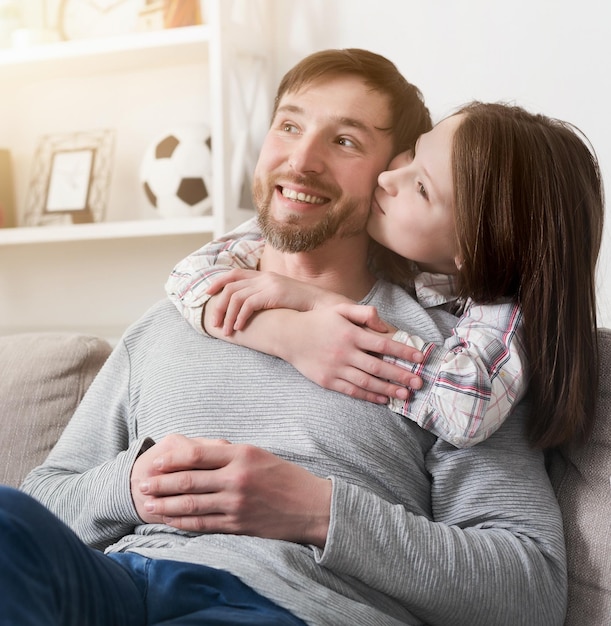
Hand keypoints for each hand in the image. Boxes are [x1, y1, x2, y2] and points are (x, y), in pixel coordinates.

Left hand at [130, 434, 331, 546]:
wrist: (311, 506)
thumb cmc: (283, 476)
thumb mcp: (257, 454)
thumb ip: (226, 452)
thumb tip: (192, 449)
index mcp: (242, 455)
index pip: (197, 454)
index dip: (171, 459)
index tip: (154, 461)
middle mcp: (237, 479)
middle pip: (189, 480)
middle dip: (161, 484)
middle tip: (142, 485)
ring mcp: (237, 504)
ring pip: (192, 505)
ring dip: (166, 505)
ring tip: (148, 505)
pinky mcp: (238, 525)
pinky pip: (203, 524)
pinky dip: (182, 523)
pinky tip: (169, 521)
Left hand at [205, 268, 347, 333]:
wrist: (323, 306)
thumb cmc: (303, 308)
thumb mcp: (281, 299)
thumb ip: (265, 299)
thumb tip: (248, 311)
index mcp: (265, 276)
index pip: (234, 273)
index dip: (218, 282)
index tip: (207, 294)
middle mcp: (264, 277)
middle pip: (230, 287)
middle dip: (218, 306)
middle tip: (214, 324)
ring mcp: (269, 284)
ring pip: (236, 297)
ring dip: (227, 316)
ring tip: (226, 332)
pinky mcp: (273, 293)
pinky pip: (247, 304)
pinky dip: (239, 317)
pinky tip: (239, 328)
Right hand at [278, 303, 423, 402]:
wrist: (288, 336)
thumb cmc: (318, 321)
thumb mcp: (340, 309)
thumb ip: (364, 313)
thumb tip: (384, 324)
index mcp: (351, 334)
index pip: (384, 345)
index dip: (404, 352)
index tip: (419, 359)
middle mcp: (345, 353)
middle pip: (379, 367)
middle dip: (401, 376)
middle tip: (419, 383)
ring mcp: (336, 368)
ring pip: (367, 382)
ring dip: (388, 390)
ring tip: (405, 395)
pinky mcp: (328, 380)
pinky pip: (352, 391)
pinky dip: (368, 396)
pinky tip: (382, 399)